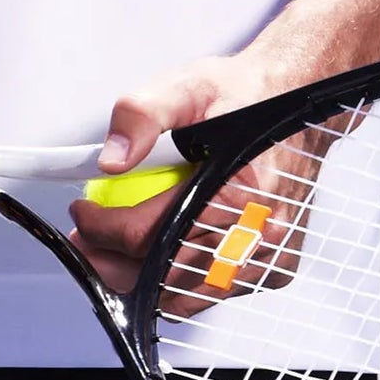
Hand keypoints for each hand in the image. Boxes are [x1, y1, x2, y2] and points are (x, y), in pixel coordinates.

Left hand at [69, 49, 368, 315]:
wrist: (297, 98)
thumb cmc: (246, 95)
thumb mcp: (187, 85)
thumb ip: (142, 114)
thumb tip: (110, 161)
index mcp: (240, 188)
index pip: (152, 233)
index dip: (104, 228)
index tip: (82, 213)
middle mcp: (262, 231)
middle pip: (165, 273)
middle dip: (112, 261)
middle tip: (85, 242)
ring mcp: (270, 256)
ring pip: (186, 294)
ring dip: (140, 279)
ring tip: (109, 252)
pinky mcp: (273, 268)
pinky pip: (212, 293)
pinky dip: (175, 282)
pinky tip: (153, 256)